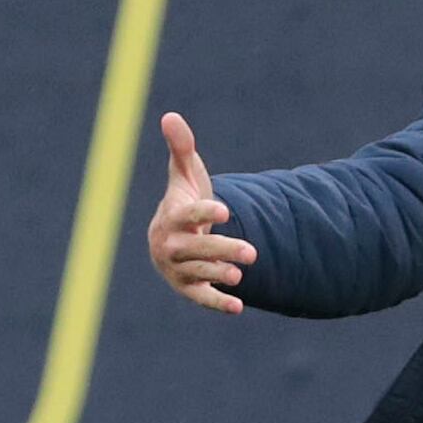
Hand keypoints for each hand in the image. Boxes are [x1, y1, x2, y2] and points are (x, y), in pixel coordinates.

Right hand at [147, 112, 257, 311]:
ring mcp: (178, 268)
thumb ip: (182, 148)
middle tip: (251, 252)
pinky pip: (200, 298)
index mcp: (172, 216)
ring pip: (199, 273)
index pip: (188, 215)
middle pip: (196, 249)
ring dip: (218, 276)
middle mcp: (171, 244)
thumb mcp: (184, 175)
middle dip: (222, 249)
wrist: (172, 237)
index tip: (224, 210)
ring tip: (241, 275)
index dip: (205, 213)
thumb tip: (170, 116)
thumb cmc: (183, 201)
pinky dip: (217, 303)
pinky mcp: (187, 288)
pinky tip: (237, 307)